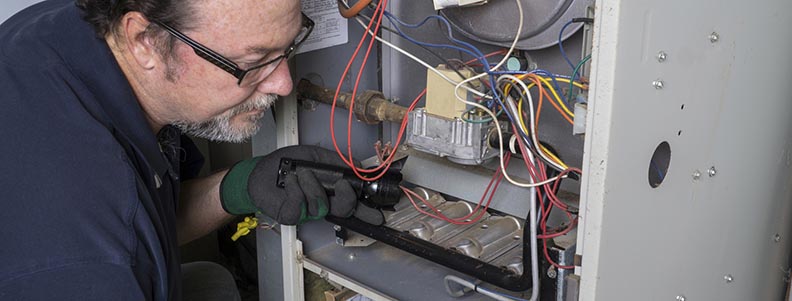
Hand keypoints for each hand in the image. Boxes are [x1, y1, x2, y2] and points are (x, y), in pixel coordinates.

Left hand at [219, 145, 383, 224]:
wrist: (261, 171)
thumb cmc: (286, 164)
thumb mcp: (315, 156)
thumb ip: (337, 161)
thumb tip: (358, 165)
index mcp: (331, 191)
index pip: (353, 204)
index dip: (367, 211)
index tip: (378, 213)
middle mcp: (322, 203)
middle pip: (344, 210)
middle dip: (347, 199)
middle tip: (343, 185)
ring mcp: (307, 212)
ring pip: (321, 206)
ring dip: (312, 186)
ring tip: (302, 173)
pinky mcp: (291, 215)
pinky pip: (300, 206)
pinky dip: (296, 189)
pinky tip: (291, 180)